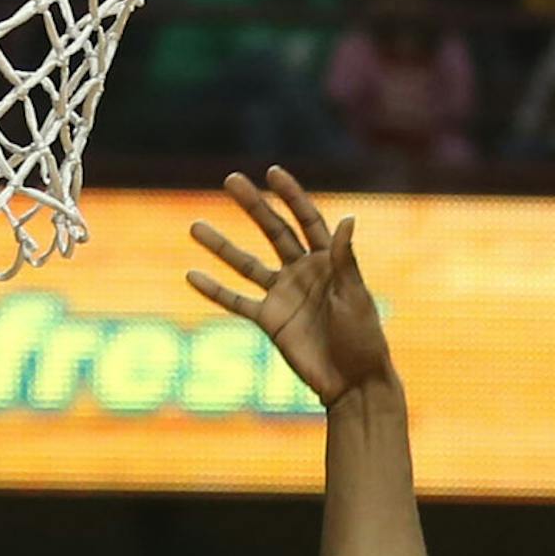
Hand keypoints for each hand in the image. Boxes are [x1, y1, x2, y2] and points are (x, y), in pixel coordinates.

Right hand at [187, 168, 388, 408]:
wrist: (353, 383)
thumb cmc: (363, 338)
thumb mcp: (355, 296)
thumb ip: (345, 260)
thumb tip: (347, 218)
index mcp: (329, 261)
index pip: (307, 220)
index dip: (292, 196)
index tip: (272, 172)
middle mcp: (303, 272)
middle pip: (274, 232)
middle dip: (253, 206)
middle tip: (230, 179)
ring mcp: (283, 295)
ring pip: (246, 264)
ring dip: (221, 246)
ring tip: (195, 226)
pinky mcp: (269, 320)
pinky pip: (237, 301)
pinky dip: (215, 290)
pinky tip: (191, 275)